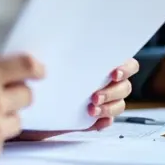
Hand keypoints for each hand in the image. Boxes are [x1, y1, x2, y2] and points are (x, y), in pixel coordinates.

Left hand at [17, 57, 138, 140]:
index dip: (125, 68)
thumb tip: (62, 43)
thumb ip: (67, 55)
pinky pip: (108, 121)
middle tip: (94, 96)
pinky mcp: (97, 118)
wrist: (36, 104)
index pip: (128, 64)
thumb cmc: (49, 80)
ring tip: (90, 110)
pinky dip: (103, 121)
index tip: (112, 73)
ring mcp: (105, 101)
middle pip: (125, 86)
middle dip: (112, 92)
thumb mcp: (57, 63)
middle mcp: (108, 82)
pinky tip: (94, 121)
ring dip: (108, 108)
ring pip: (119, 104)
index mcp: (103, 65)